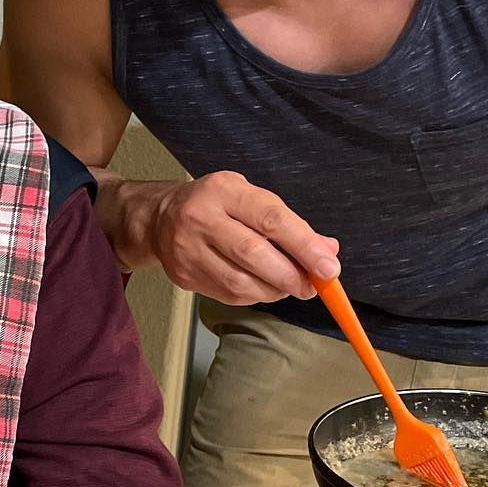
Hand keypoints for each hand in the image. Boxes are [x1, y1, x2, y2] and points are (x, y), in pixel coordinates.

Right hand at [112, 170, 339, 302]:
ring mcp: (188, 250)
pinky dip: (255, 295)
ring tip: (291, 286)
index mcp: (223, 191)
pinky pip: (230, 295)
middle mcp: (201, 218)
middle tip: (314, 285)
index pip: (270, 219)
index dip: (304, 245)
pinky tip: (263, 286)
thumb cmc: (215, 204)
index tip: (329, 266)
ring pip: (241, 282)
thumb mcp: (250, 198)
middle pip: (254, 254)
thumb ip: (288, 222)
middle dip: (292, 275)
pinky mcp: (185, 276)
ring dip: (275, 289)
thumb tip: (327, 250)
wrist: (158, 219)